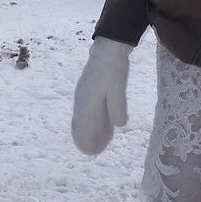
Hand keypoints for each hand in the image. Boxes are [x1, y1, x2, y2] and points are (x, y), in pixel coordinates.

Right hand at [71, 38, 132, 155]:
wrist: (107, 49)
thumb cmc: (113, 69)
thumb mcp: (118, 88)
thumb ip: (118, 107)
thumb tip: (120, 126)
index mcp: (86, 102)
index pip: (82, 128)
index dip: (86, 141)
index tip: (93, 152)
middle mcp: (81, 102)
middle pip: (80, 126)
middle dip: (87, 140)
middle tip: (97, 151)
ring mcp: (83, 97)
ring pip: (83, 120)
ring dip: (90, 132)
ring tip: (101, 143)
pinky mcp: (88, 93)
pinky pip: (88, 113)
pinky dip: (93, 123)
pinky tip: (104, 128)